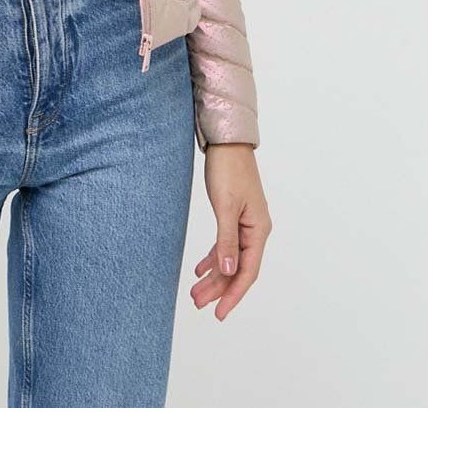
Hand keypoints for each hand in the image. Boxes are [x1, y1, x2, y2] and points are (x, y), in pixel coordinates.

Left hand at [190, 144, 271, 320]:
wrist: (226, 142)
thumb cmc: (228, 170)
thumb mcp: (225, 207)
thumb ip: (226, 241)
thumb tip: (228, 272)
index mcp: (258, 230)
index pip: (247, 271)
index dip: (233, 294)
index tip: (219, 313)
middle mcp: (255, 230)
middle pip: (237, 268)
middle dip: (218, 288)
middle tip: (197, 303)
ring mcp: (245, 223)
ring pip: (229, 258)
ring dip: (214, 276)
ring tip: (195, 292)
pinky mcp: (233, 215)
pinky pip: (225, 244)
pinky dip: (213, 257)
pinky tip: (200, 269)